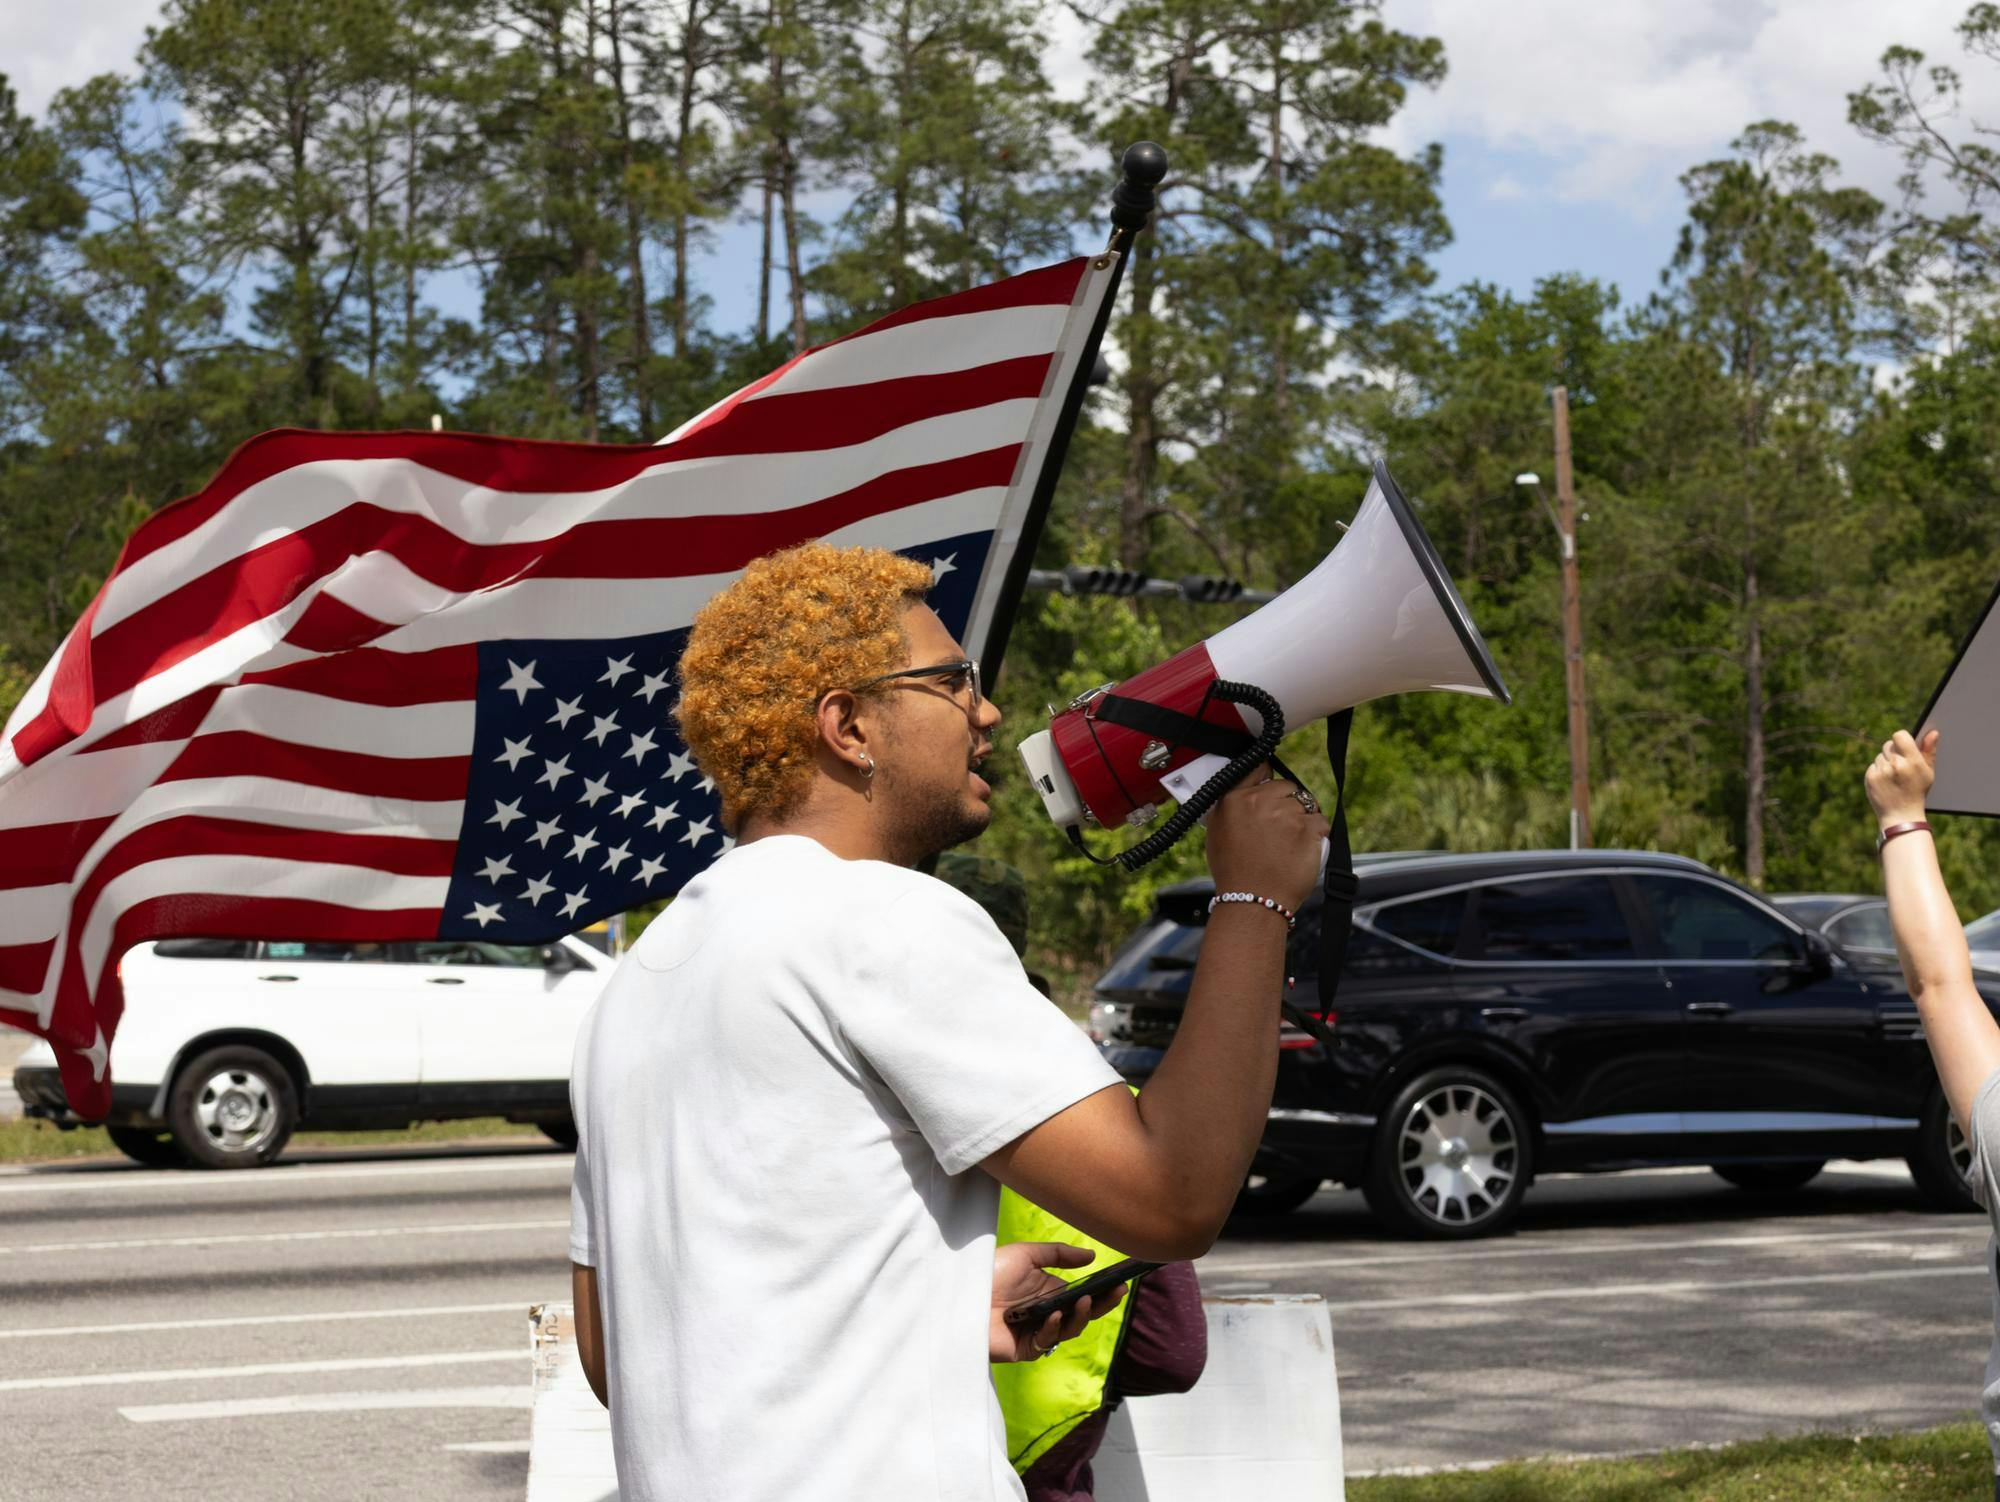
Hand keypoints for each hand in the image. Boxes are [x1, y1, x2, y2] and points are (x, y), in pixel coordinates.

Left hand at [989, 1241, 1127, 1362]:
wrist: (961, 1292)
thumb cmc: (990, 1270)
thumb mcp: (1027, 1254)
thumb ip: (1059, 1254)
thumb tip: (1092, 1257)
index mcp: (1049, 1291)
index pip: (1083, 1294)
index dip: (1103, 1290)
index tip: (1121, 1281)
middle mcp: (1047, 1312)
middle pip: (1083, 1314)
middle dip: (1102, 1304)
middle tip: (1117, 1292)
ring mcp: (1037, 1331)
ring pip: (1070, 1329)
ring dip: (1080, 1316)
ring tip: (1084, 1301)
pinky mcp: (1026, 1348)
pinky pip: (1047, 1342)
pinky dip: (1053, 1328)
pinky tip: (1053, 1315)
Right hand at [1202, 769, 1326, 911]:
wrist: (1252, 901)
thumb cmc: (1233, 872)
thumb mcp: (1217, 831)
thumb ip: (1231, 806)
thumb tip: (1249, 792)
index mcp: (1234, 799)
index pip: (1258, 768)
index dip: (1269, 778)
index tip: (1274, 787)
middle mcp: (1260, 801)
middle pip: (1288, 787)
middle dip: (1289, 803)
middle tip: (1283, 827)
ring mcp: (1287, 814)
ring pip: (1307, 805)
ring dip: (1304, 819)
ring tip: (1292, 843)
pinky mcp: (1308, 829)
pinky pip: (1321, 821)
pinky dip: (1317, 834)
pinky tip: (1304, 849)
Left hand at [1865, 729, 1938, 828]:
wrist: (1902, 815)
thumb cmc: (1917, 792)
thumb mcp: (1927, 772)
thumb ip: (1929, 751)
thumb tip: (1933, 732)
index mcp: (1912, 762)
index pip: (1900, 736)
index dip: (1902, 738)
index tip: (1905, 744)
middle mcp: (1896, 765)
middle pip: (1888, 745)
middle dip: (1894, 752)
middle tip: (1901, 764)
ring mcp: (1881, 772)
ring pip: (1880, 755)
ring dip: (1886, 762)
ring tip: (1895, 776)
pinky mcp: (1870, 778)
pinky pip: (1873, 765)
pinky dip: (1878, 771)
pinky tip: (1886, 781)